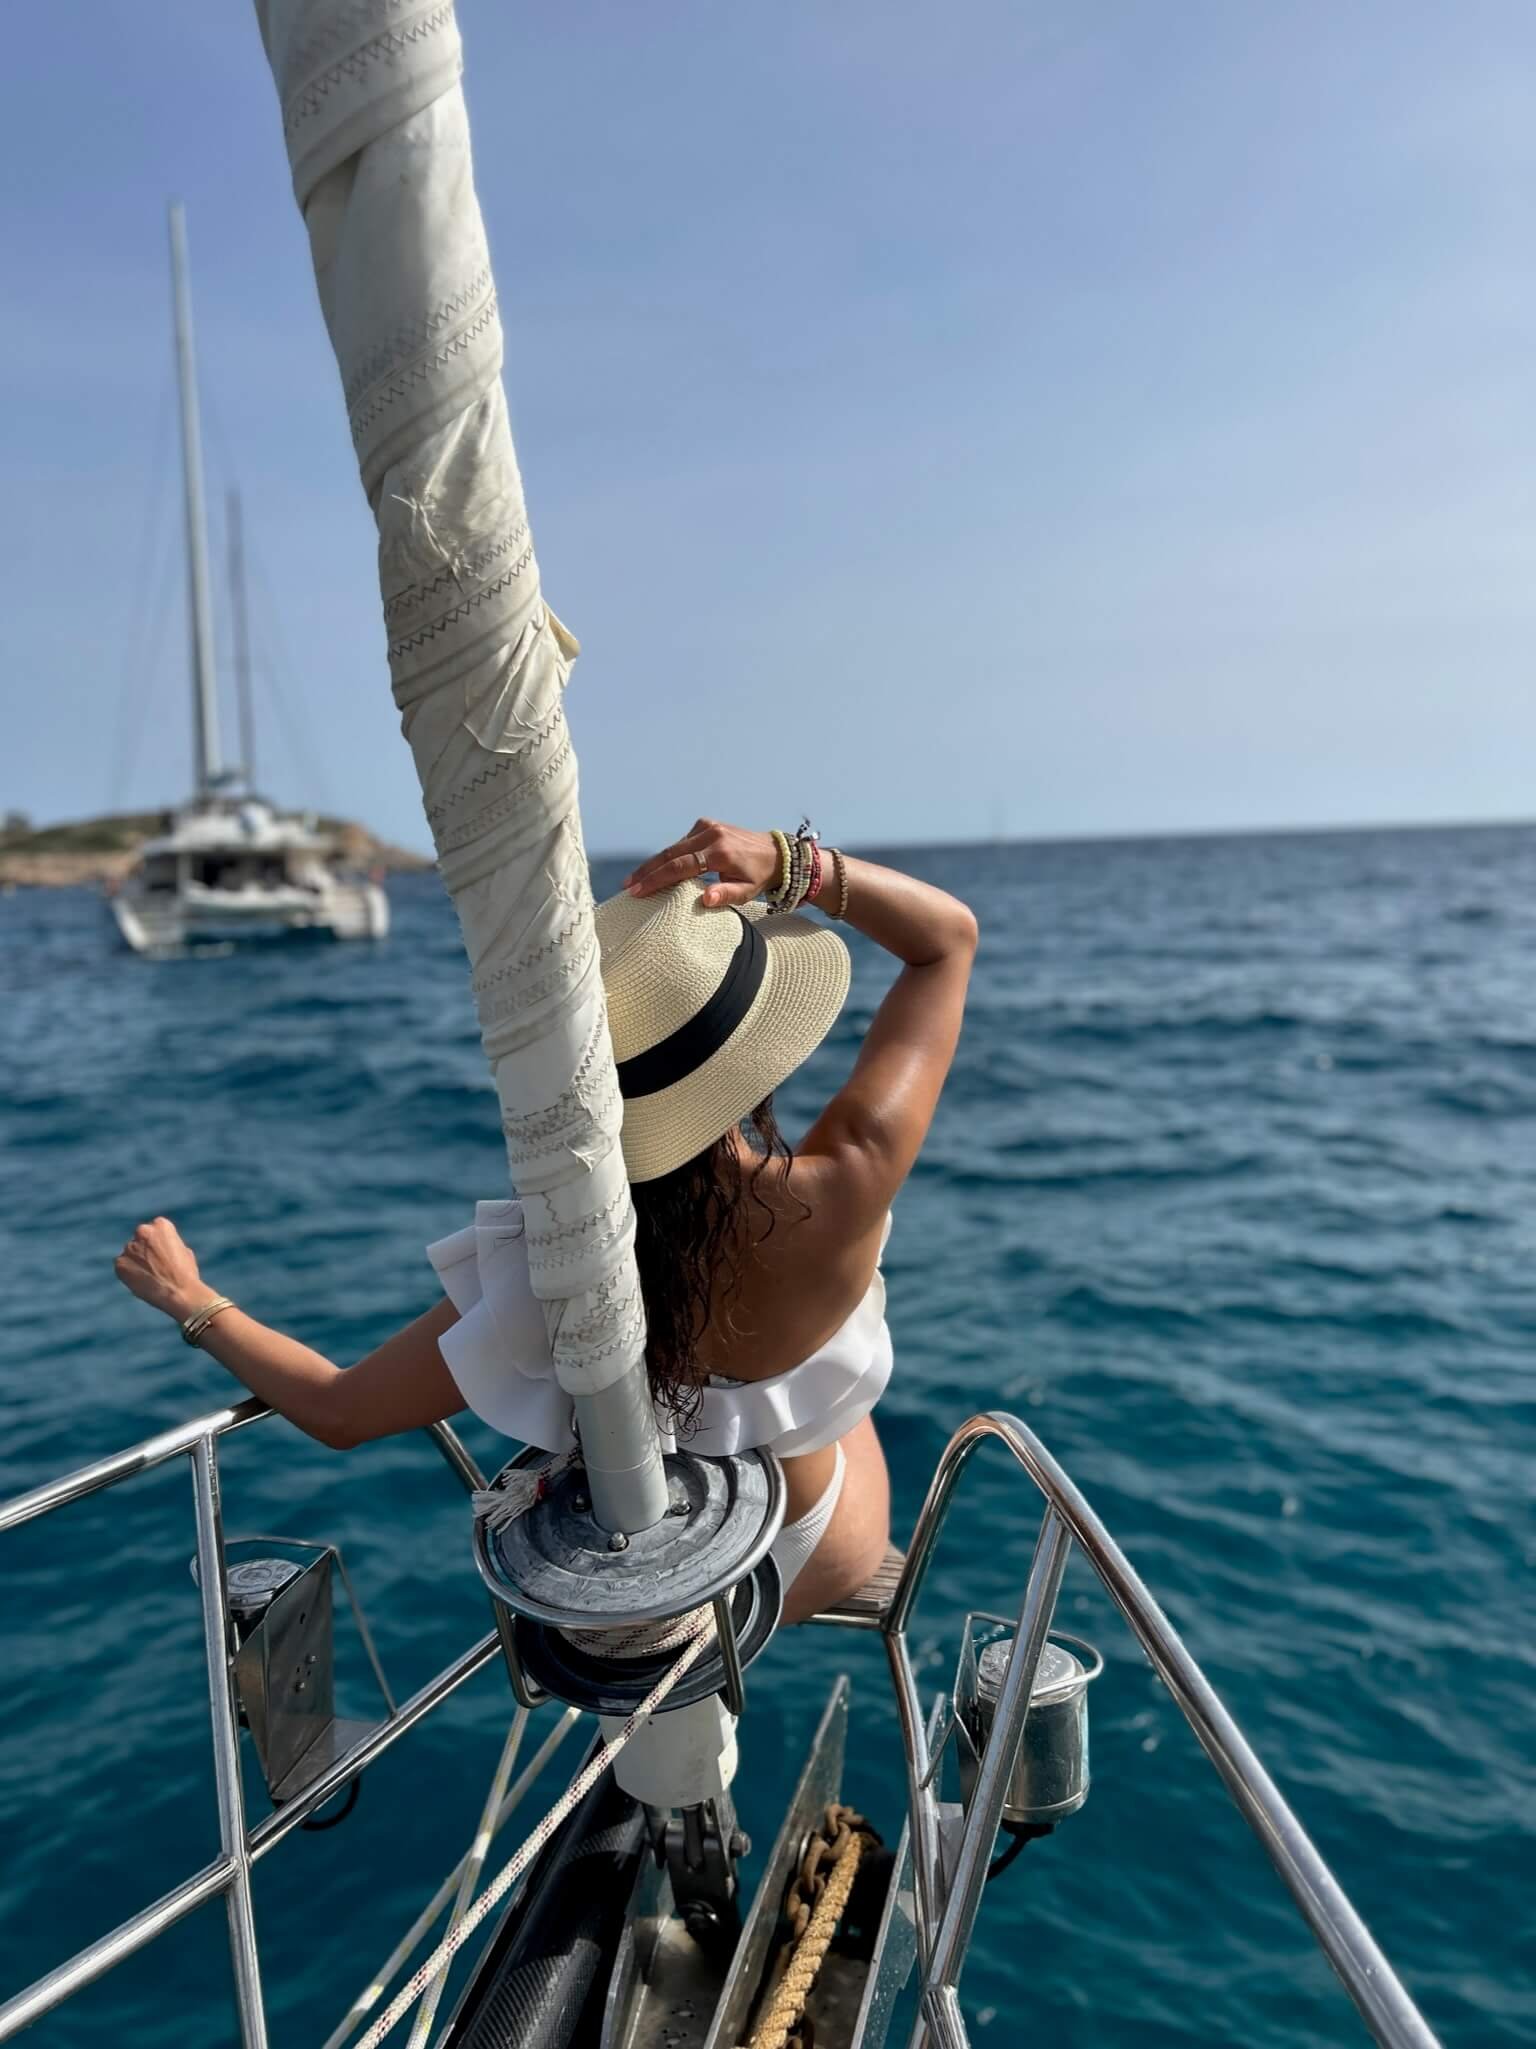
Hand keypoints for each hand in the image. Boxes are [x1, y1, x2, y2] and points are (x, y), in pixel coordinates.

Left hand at [115, 1217, 207, 1322]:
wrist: (179, 1292)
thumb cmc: (186, 1273)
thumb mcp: (182, 1250)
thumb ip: (167, 1244)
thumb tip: (158, 1247)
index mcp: (161, 1224)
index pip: (154, 1229)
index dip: (159, 1243)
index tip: (163, 1254)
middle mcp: (142, 1231)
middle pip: (140, 1239)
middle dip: (145, 1249)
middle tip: (154, 1265)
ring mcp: (129, 1247)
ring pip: (130, 1253)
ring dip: (137, 1261)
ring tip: (150, 1277)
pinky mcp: (120, 1263)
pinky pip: (122, 1266)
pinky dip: (129, 1273)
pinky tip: (142, 1282)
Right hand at [624, 819, 779, 908]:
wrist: (776, 853)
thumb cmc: (759, 876)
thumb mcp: (747, 891)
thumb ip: (726, 895)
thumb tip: (705, 899)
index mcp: (719, 852)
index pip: (679, 867)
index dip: (656, 879)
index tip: (637, 890)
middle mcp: (710, 835)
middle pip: (669, 854)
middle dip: (646, 870)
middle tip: (628, 886)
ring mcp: (707, 826)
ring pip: (673, 847)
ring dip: (655, 863)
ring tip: (637, 879)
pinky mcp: (706, 824)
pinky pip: (682, 842)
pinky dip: (670, 856)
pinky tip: (658, 868)